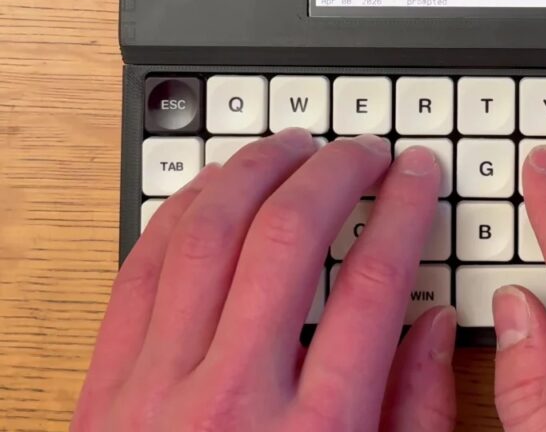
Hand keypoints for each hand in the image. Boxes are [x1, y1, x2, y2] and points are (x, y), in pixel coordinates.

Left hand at [73, 131, 456, 431]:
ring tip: (292, 145)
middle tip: (364, 149)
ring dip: (256, 170)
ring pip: (208, 232)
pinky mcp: (105, 388)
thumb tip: (436, 323)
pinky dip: (182, 211)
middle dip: (337, 170)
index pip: (374, 281)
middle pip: (289, 236)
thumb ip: (417, 411)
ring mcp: (158, 389)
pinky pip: (141, 267)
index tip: (417, 174)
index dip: (405, 208)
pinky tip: (216, 188)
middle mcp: (232, 399)